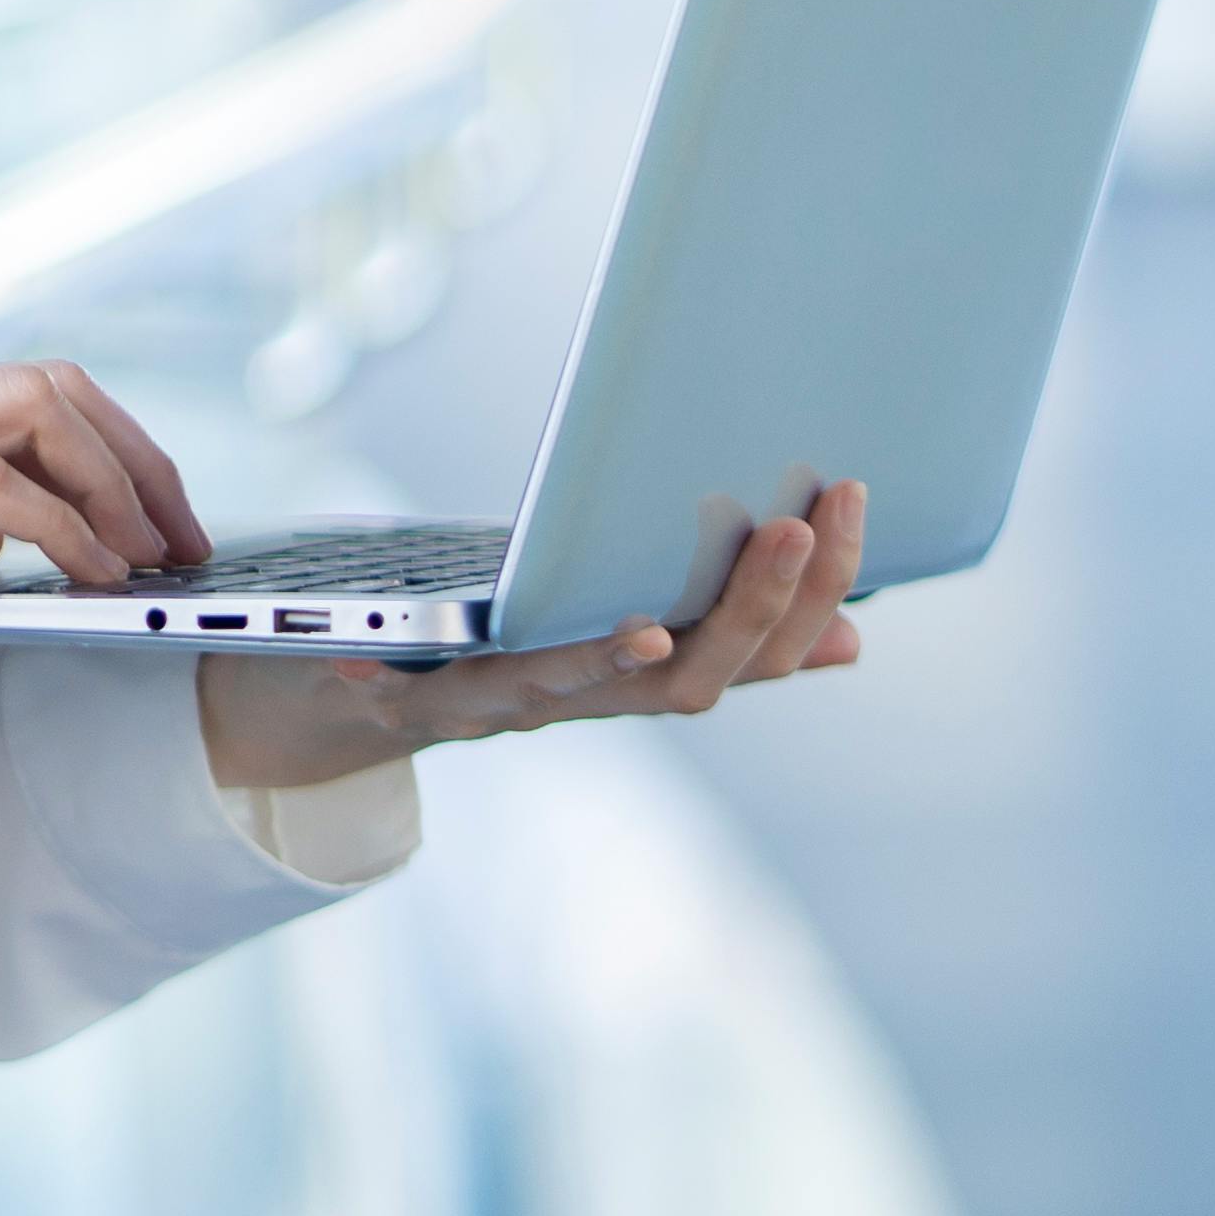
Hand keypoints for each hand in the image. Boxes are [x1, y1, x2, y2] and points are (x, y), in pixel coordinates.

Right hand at [0, 355, 215, 594]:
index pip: (11, 390)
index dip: (99, 446)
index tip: (141, 515)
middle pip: (54, 384)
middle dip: (140, 458)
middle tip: (182, 539)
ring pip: (41, 412)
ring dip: (118, 484)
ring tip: (150, 559)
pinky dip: (57, 530)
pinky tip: (81, 578)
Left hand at [196, 481, 870, 792]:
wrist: (364, 701)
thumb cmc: (504, 647)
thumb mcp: (611, 629)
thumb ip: (714, 624)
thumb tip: (850, 639)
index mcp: (639, 676)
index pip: (755, 653)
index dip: (809, 597)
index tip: (845, 509)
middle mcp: (583, 701)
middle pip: (691, 684)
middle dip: (752, 609)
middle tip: (793, 527)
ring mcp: (498, 706)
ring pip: (569, 696)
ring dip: (614, 659)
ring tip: (655, 624)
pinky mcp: (407, 701)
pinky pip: (403, 696)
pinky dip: (394, 677)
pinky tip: (374, 651)